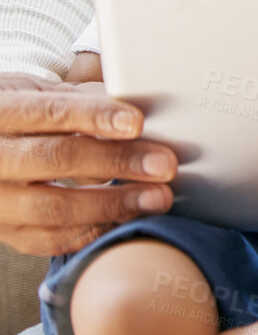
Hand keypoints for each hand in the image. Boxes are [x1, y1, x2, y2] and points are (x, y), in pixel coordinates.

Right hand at [0, 73, 177, 255]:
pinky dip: (94, 230)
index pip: (49, 113)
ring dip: (113, 204)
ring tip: (157, 197)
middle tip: (164, 164)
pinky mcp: (5, 231)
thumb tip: (140, 108)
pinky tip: (129, 218)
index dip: (94, 117)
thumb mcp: (39, 94)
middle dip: (116, 162)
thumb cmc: (21, 114)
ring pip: (52, 208)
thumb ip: (82, 100)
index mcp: (0, 113)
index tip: (137, 122)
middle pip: (55, 159)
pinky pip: (50, 240)